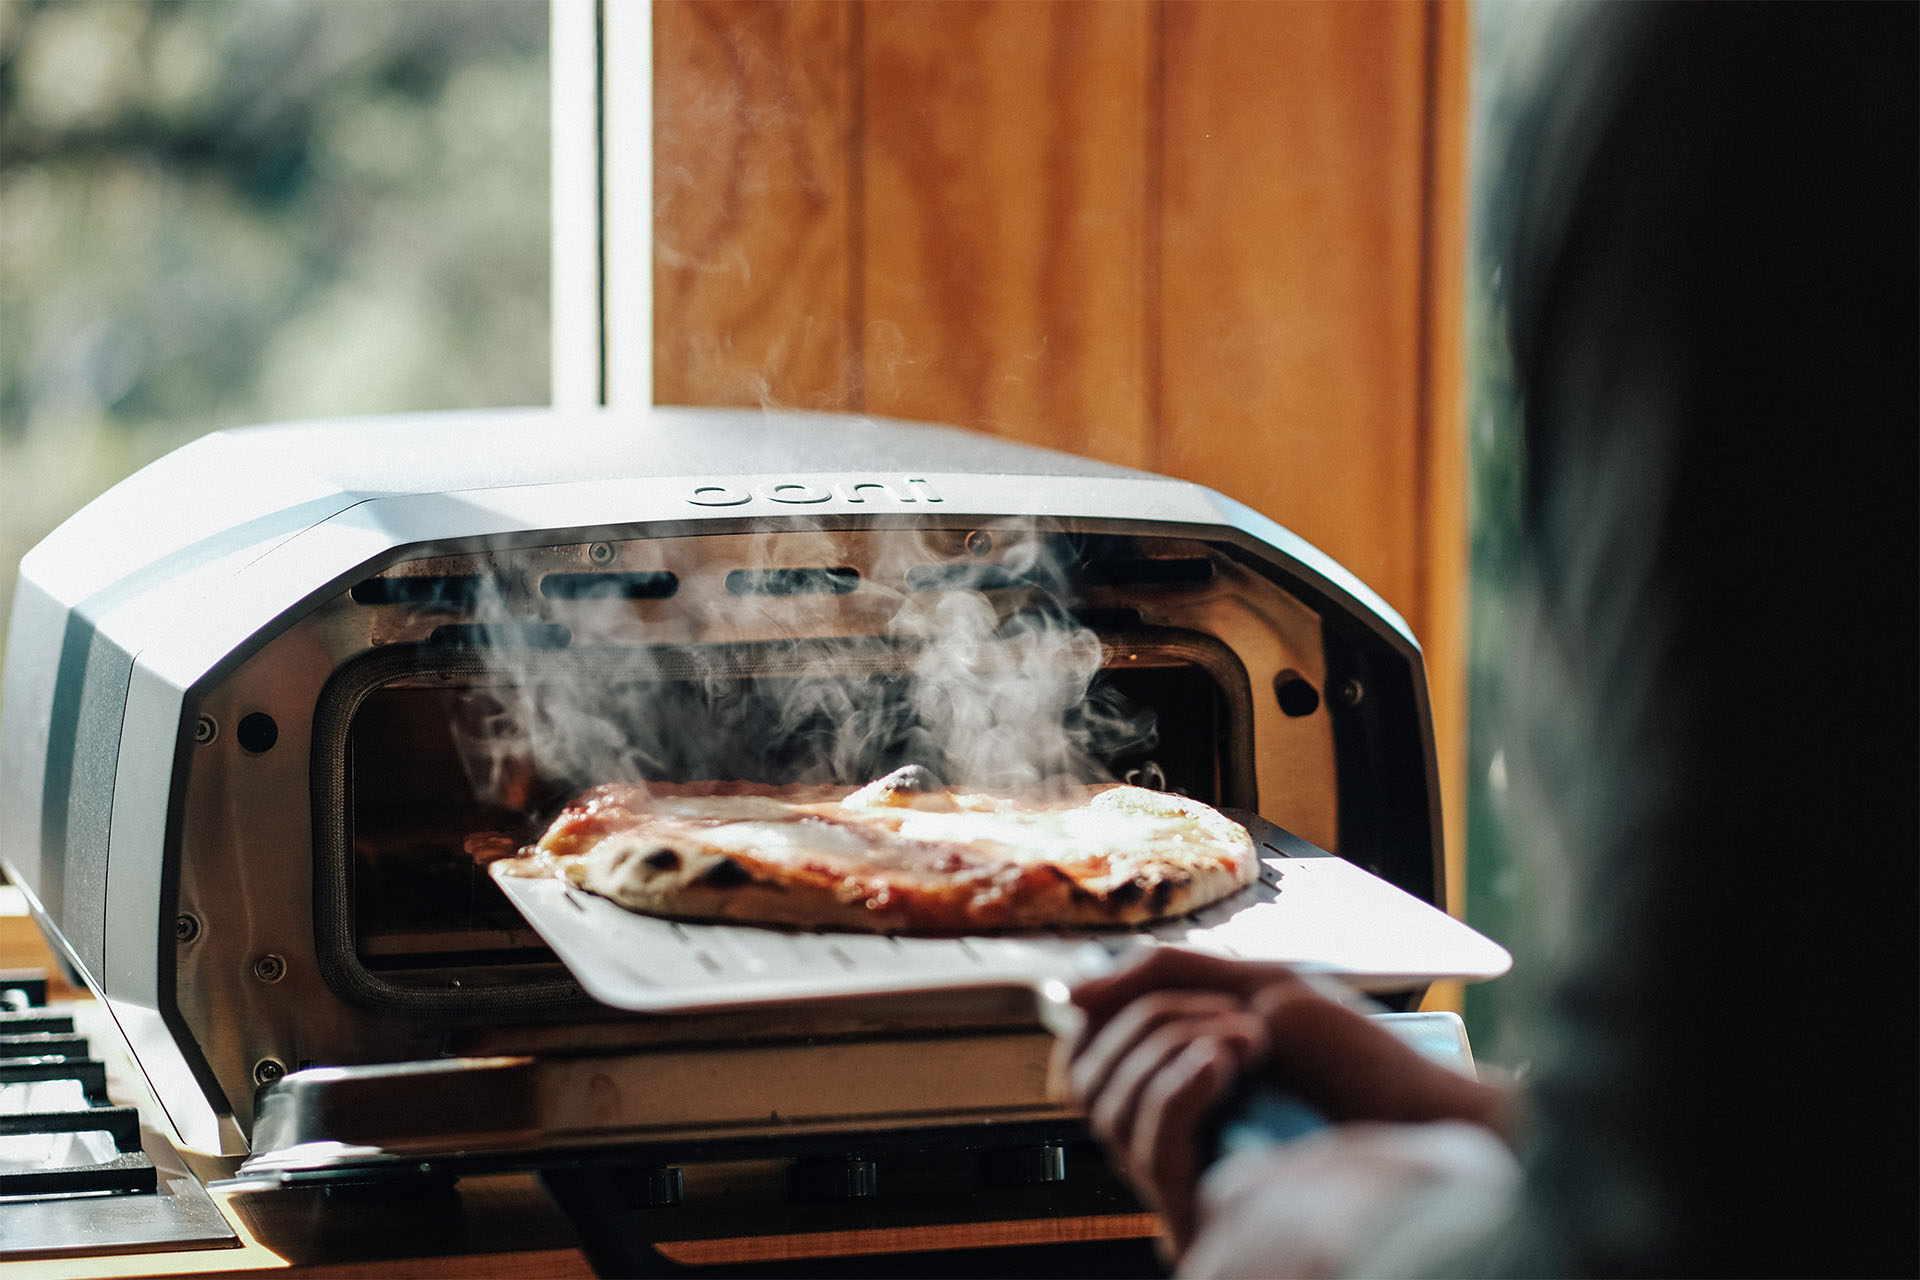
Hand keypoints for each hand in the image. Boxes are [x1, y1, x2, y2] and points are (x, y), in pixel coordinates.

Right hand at [1056, 948, 1513, 1254]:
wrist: (1433, 1124)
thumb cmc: (1361, 1064)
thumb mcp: (1256, 990)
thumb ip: (1163, 979)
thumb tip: (1067, 997)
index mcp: (1174, 1095)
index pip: (1084, 1062)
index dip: (1103, 1018)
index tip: (1155, 991)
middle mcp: (1168, 1144)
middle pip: (1086, 1079)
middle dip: (1154, 1020)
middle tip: (1233, 1017)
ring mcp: (1183, 1182)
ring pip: (1111, 1104)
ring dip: (1179, 1043)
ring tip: (1254, 1041)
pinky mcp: (1204, 1211)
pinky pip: (1150, 1138)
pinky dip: (1180, 1081)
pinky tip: (1229, 1060)